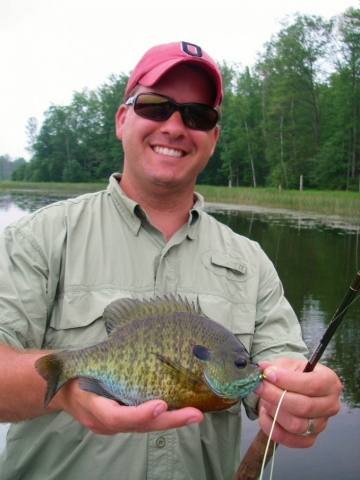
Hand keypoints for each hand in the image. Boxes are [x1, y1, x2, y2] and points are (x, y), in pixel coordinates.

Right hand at [52, 379, 203, 434]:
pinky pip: (148, 420)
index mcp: (94, 409)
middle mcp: (107, 422)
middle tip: (195, 414)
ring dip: (174, 419)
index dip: (140, 414)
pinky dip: (167, 415)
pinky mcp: (127, 419)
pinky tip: (186, 408)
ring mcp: (118, 423)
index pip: (118, 418)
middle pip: (141, 426)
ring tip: (197, 412)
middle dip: (170, 421)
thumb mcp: (70, 369)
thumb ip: (76, 364)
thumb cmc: (71, 375)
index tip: (161, 404)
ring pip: (149, 425)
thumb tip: (64, 357)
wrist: (65, 391)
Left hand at [253, 358, 341, 447]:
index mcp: (329, 382)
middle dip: (276, 396)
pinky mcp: (309, 439)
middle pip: (304, 407)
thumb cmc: (293, 374)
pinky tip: (265, 413)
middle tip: (259, 386)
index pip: (312, 385)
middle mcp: (330, 405)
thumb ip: (276, 366)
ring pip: (296, 425)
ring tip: (264, 399)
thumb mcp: (287, 364)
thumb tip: (263, 369)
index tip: (268, 374)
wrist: (294, 388)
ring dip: (274, 411)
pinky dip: (271, 427)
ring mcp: (321, 425)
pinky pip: (288, 439)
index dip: (287, 381)